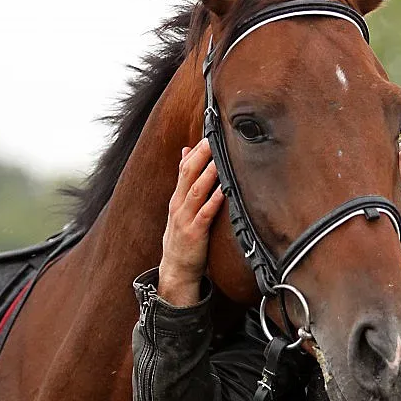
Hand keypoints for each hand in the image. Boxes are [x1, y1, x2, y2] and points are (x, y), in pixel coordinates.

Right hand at [158, 138, 225, 305]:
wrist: (176, 270)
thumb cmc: (183, 237)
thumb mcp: (180, 207)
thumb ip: (185, 181)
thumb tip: (186, 151)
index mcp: (177, 197)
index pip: (186, 167)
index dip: (197, 148)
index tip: (210, 130)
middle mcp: (179, 205)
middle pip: (189, 173)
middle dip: (202, 154)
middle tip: (215, 135)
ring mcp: (185, 219)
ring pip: (197, 190)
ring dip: (209, 173)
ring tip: (220, 157)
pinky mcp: (194, 234)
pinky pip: (205, 214)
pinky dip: (214, 200)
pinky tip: (224, 190)